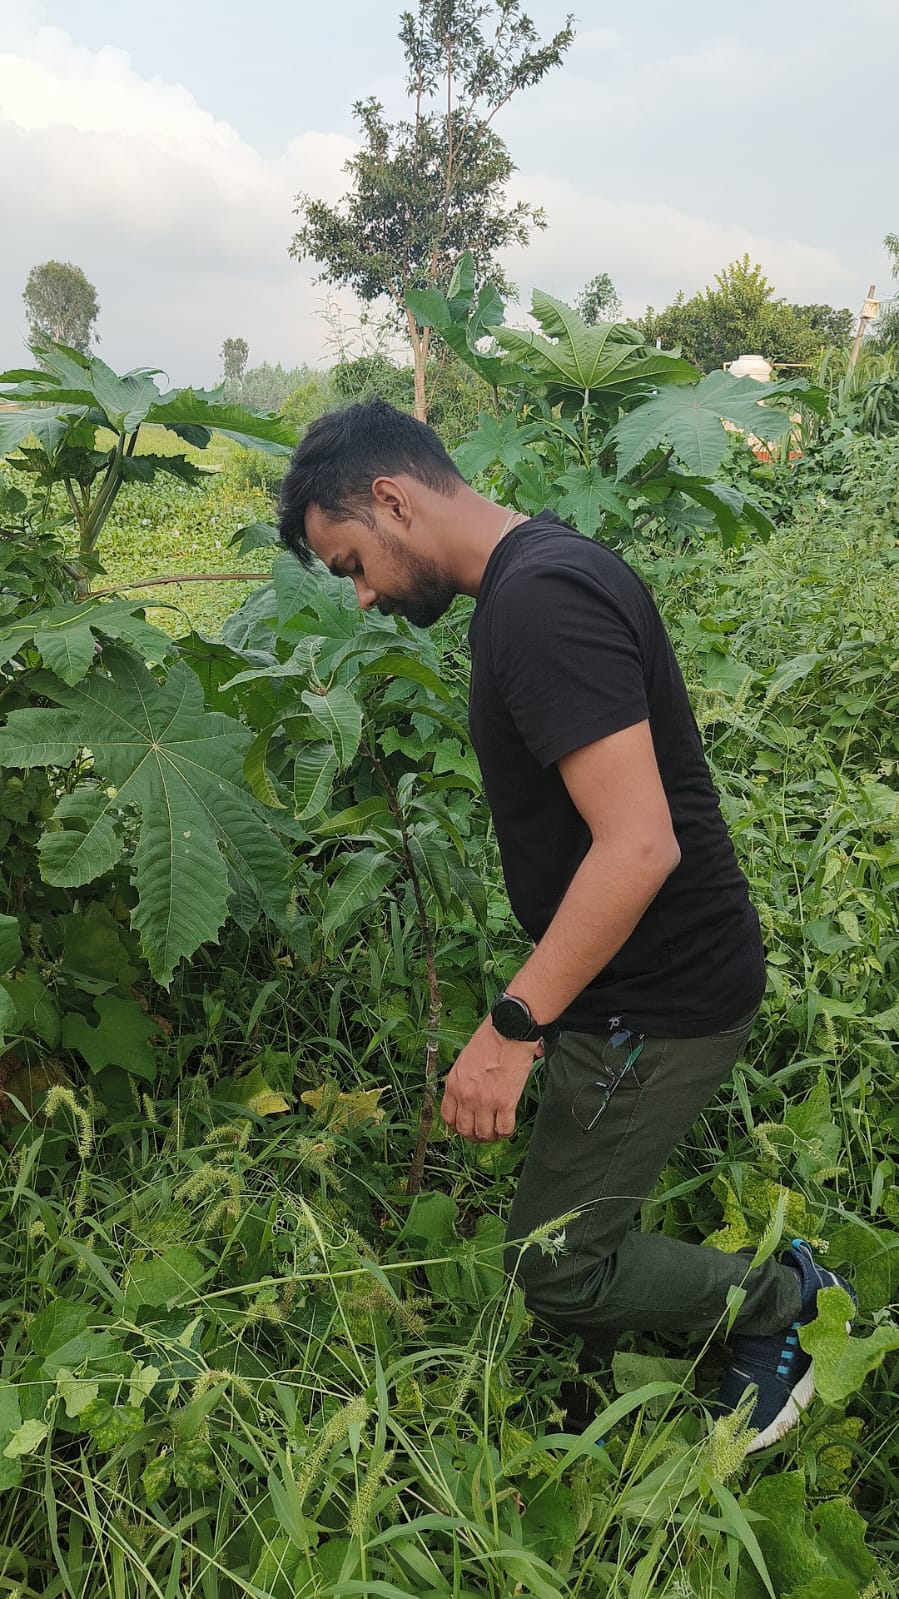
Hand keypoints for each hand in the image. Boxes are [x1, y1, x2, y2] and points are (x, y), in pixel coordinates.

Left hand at [440, 1015, 541, 1142]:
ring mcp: (484, 1100)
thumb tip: (471, 1093)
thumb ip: (464, 1079)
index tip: (466, 1126)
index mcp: (453, 1083)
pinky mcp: (504, 1102)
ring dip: (490, 1136)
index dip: (457, 1126)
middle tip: (483, 1133)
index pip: (447, 1116)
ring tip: (496, 1132)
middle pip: (464, 1129)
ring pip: (483, 1133)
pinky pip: (504, 1129)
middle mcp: (465, 1095)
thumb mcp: (466, 1059)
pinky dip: (506, 1132)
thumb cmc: (490, 1038)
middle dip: (474, 1135)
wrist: (509, 1029)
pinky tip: (508, 1126)